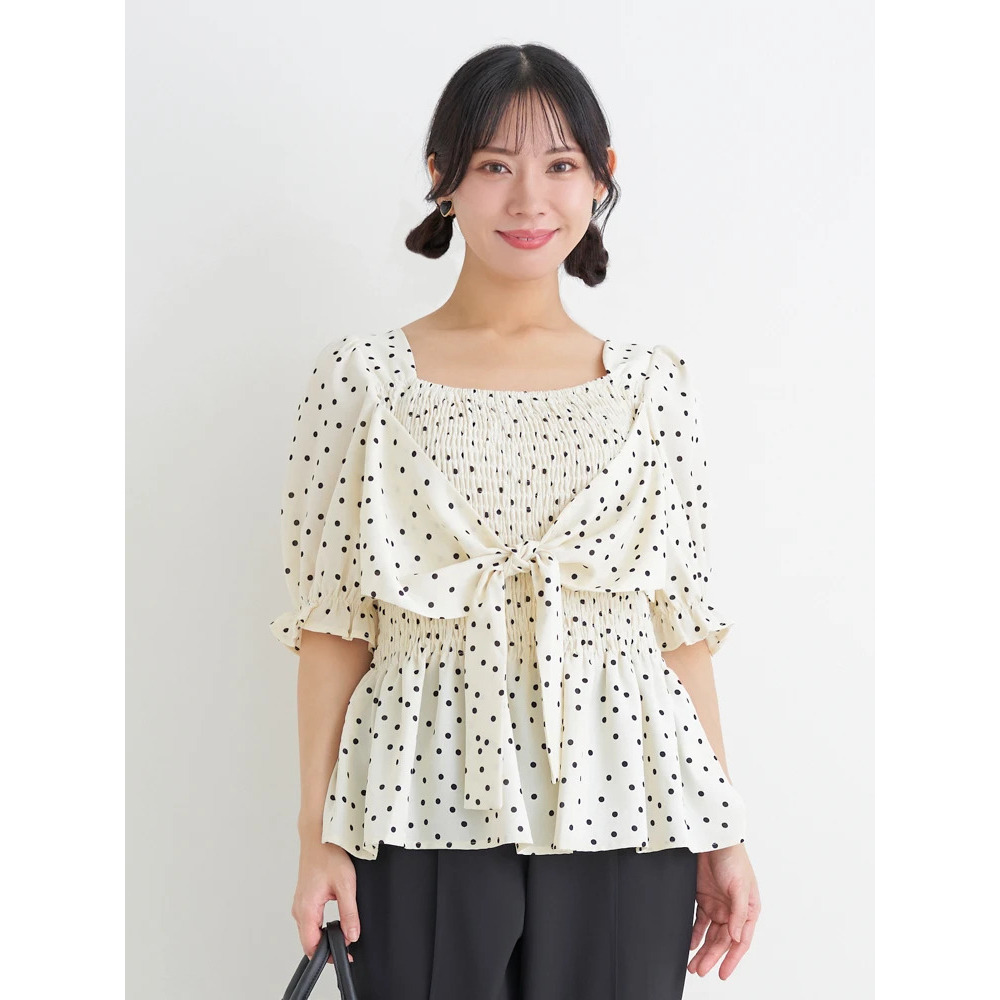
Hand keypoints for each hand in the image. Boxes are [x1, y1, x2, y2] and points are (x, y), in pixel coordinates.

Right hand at [291, 841, 360, 964]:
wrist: (319, 835)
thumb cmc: (329, 854)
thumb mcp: (345, 885)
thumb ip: (349, 913)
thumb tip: (352, 935)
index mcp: (306, 908)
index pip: (311, 946)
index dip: (327, 955)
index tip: (345, 954)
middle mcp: (299, 908)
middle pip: (309, 941)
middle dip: (326, 948)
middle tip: (347, 945)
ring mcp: (299, 903)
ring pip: (308, 931)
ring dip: (323, 937)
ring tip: (342, 932)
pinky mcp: (303, 898)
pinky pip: (309, 920)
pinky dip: (320, 926)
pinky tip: (333, 921)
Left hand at [688, 843, 760, 978]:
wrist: (712, 839)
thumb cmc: (733, 859)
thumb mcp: (740, 886)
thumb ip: (739, 912)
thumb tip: (736, 936)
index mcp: (748, 910)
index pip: (740, 941)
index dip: (732, 959)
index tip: (722, 973)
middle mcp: (734, 911)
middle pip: (722, 941)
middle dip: (712, 957)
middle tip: (700, 970)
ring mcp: (719, 906)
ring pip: (710, 935)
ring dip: (702, 950)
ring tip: (693, 965)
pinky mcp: (704, 899)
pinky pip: (699, 922)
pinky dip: (694, 934)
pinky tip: (689, 944)